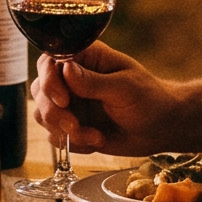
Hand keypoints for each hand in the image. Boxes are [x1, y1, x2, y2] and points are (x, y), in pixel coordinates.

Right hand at [32, 40, 187, 155]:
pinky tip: (97, 141)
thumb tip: (65, 69)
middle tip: (75, 126)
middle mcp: (71, 78)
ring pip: (42, 114)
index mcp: (85, 57)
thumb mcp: (125, 87)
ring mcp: (71, 103)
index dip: (50, 80)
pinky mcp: (73, 126)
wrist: (161, 128)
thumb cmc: (149, 99)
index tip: (64, 100)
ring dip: (63, 130)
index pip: (50, 61)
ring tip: (94, 136)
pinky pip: (55, 136)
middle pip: (41, 90)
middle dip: (54, 112)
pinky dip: (73, 143)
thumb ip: (94, 81)